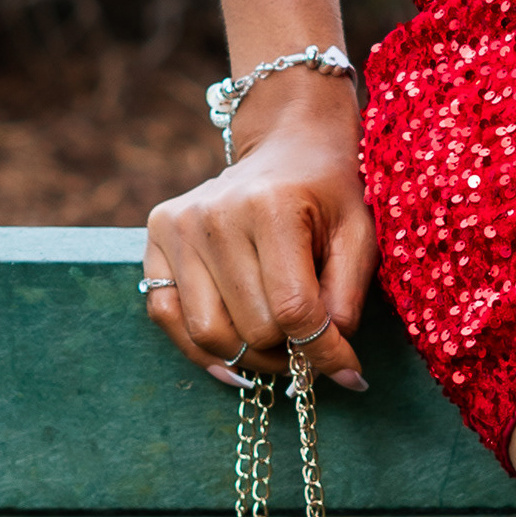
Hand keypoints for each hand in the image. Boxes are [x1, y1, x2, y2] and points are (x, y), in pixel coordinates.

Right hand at [139, 72, 375, 390]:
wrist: (289, 145)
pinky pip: (166, 316)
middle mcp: (215, 214)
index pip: (294, 308)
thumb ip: (348, 299)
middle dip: (290, 349)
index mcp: (272, 205)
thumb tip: (339, 371)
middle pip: (252, 327)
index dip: (325, 352)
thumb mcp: (358, 236)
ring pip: (209, 333)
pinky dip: (201, 349)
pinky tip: (234, 355)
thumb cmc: (329, 193)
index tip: (349, 371)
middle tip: (310, 345)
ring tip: (277, 348)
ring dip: (249, 355)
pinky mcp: (157, 236)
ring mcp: (180, 225)